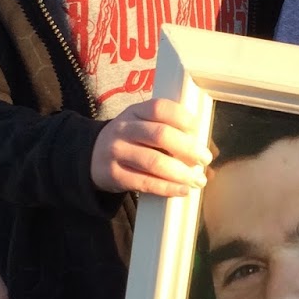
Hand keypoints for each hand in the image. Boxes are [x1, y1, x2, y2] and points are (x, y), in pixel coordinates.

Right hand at [91, 98, 211, 195]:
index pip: (160, 108)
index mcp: (135, 111)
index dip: (182, 118)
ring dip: (181, 173)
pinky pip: (145, 183)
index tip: (198, 129)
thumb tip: (208, 149)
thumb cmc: (129, 141)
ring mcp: (117, 152)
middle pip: (161, 135)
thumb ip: (169, 131)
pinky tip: (182, 190)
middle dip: (188, 149)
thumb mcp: (142, 126)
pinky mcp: (114, 175)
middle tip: (205, 159)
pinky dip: (167, 188)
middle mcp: (124, 129)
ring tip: (198, 180)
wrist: (89, 156)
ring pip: (154, 162)